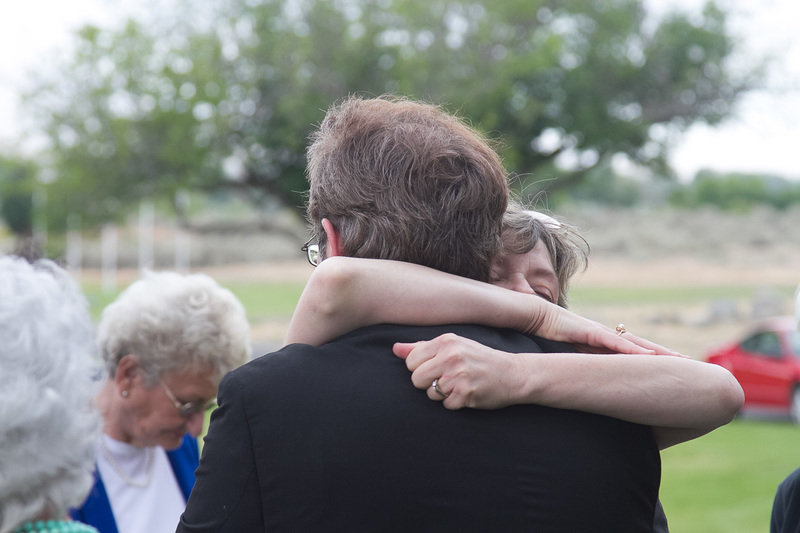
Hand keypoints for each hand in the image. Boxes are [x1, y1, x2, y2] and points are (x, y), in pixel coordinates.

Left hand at [393, 333, 524, 409]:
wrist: (513, 374)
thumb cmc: (479, 359)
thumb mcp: (453, 346)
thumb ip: (422, 348)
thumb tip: (395, 349)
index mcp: (446, 341)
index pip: (411, 361)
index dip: (420, 369)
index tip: (436, 368)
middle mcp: (451, 356)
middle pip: (416, 379)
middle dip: (428, 383)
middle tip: (447, 379)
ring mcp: (459, 376)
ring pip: (429, 393)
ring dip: (442, 394)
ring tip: (459, 385)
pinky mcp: (466, 394)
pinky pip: (445, 405)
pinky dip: (454, 403)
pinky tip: (467, 394)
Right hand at [521, 300, 679, 355]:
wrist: (533, 315)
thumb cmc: (549, 334)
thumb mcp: (569, 353)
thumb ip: (581, 365)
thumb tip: (587, 382)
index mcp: (602, 341)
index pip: (633, 350)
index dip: (653, 357)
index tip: (674, 365)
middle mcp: (606, 335)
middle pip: (641, 345)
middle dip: (664, 353)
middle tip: (689, 362)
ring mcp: (599, 332)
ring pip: (635, 344)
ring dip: (657, 352)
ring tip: (679, 360)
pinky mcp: (590, 332)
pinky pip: (615, 343)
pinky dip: (632, 351)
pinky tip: (649, 357)